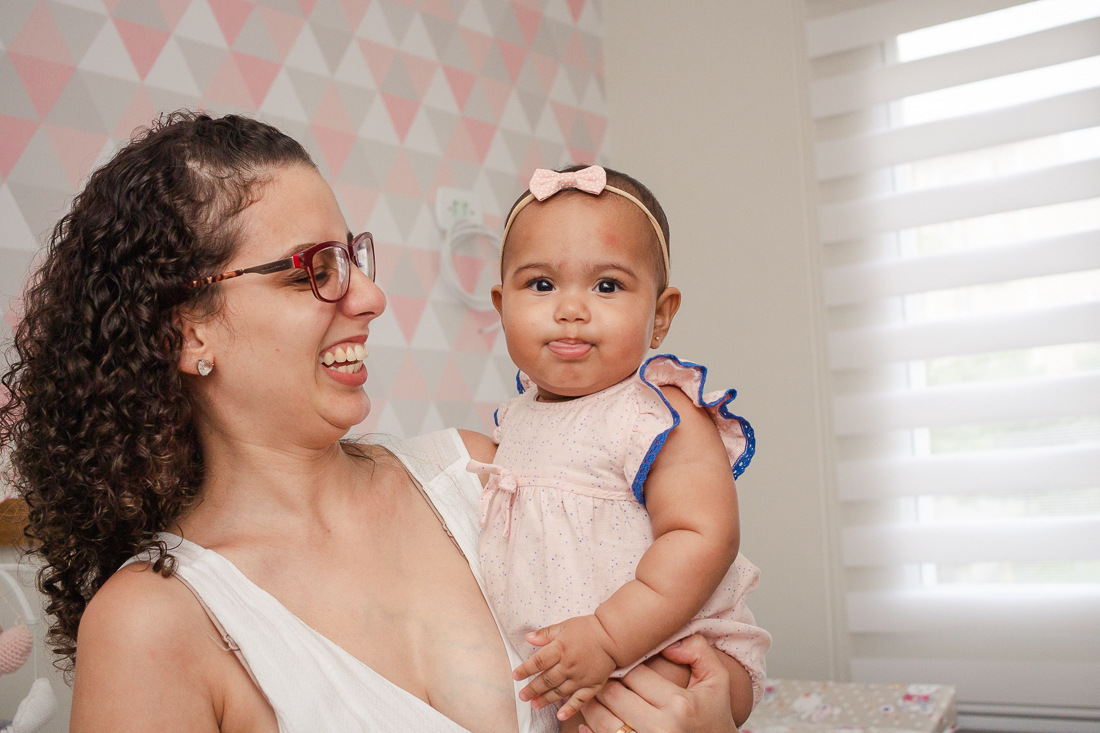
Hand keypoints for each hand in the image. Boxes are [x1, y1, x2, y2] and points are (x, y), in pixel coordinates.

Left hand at [512, 615, 617, 720]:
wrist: (613, 636)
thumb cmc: (588, 628)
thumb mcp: (564, 625)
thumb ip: (546, 634)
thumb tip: (528, 637)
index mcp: (560, 648)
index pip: (538, 662)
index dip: (525, 670)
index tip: (516, 676)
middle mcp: (568, 665)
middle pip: (546, 680)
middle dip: (532, 689)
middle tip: (522, 696)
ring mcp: (580, 677)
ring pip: (559, 692)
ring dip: (546, 699)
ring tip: (535, 704)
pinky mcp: (592, 685)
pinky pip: (579, 700)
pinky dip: (569, 709)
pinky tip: (560, 715)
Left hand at [578, 635, 737, 732]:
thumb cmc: (713, 715)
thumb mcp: (717, 680)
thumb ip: (698, 651)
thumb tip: (668, 643)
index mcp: (679, 705)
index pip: (633, 674)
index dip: (623, 664)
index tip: (621, 662)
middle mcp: (660, 728)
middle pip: (612, 695)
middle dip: (604, 682)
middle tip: (603, 674)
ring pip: (600, 719)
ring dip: (593, 704)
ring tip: (594, 694)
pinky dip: (590, 729)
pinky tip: (591, 720)